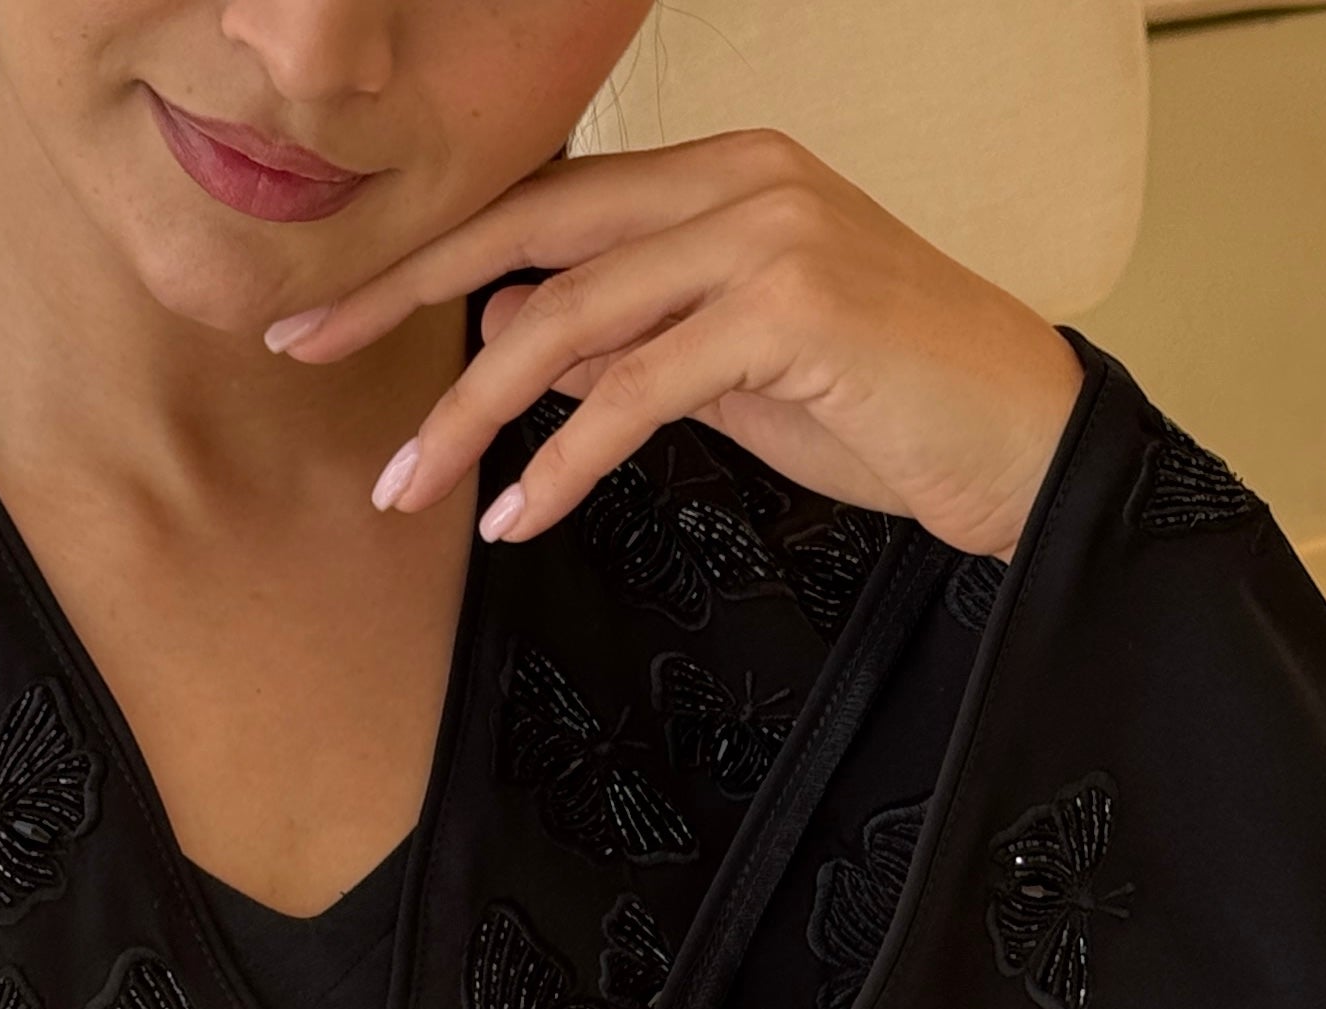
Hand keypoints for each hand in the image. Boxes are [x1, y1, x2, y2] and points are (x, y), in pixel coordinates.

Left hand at [265, 132, 1086, 561]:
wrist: (1021, 441)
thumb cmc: (882, 408)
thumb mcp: (726, 372)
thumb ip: (626, 345)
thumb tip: (511, 354)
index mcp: (719, 174)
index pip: (540, 207)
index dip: (425, 258)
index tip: (328, 315)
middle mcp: (739, 179)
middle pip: (528, 239)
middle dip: (401, 303)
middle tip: (304, 358)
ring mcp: (766, 235)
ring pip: (566, 320)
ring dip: (468, 414)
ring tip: (405, 487)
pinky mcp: (790, 310)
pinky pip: (634, 391)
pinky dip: (562, 461)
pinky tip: (517, 517)